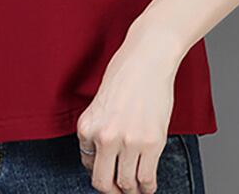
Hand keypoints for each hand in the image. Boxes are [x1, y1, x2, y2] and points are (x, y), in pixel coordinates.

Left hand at [75, 24, 182, 193]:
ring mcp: (128, 142)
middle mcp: (104, 137)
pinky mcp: (151, 143)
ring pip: (126, 184)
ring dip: (131, 189)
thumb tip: (104, 155)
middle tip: (118, 190)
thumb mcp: (100, 102)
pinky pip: (147, 178)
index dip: (99, 167)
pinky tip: (148, 183)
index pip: (87, 163)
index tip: (107, 169)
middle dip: (111, 190)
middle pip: (102, 182)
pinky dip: (148, 186)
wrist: (148, 58)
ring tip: (136, 187)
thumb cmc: (125, 73)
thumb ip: (100, 127)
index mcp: (87, 126)